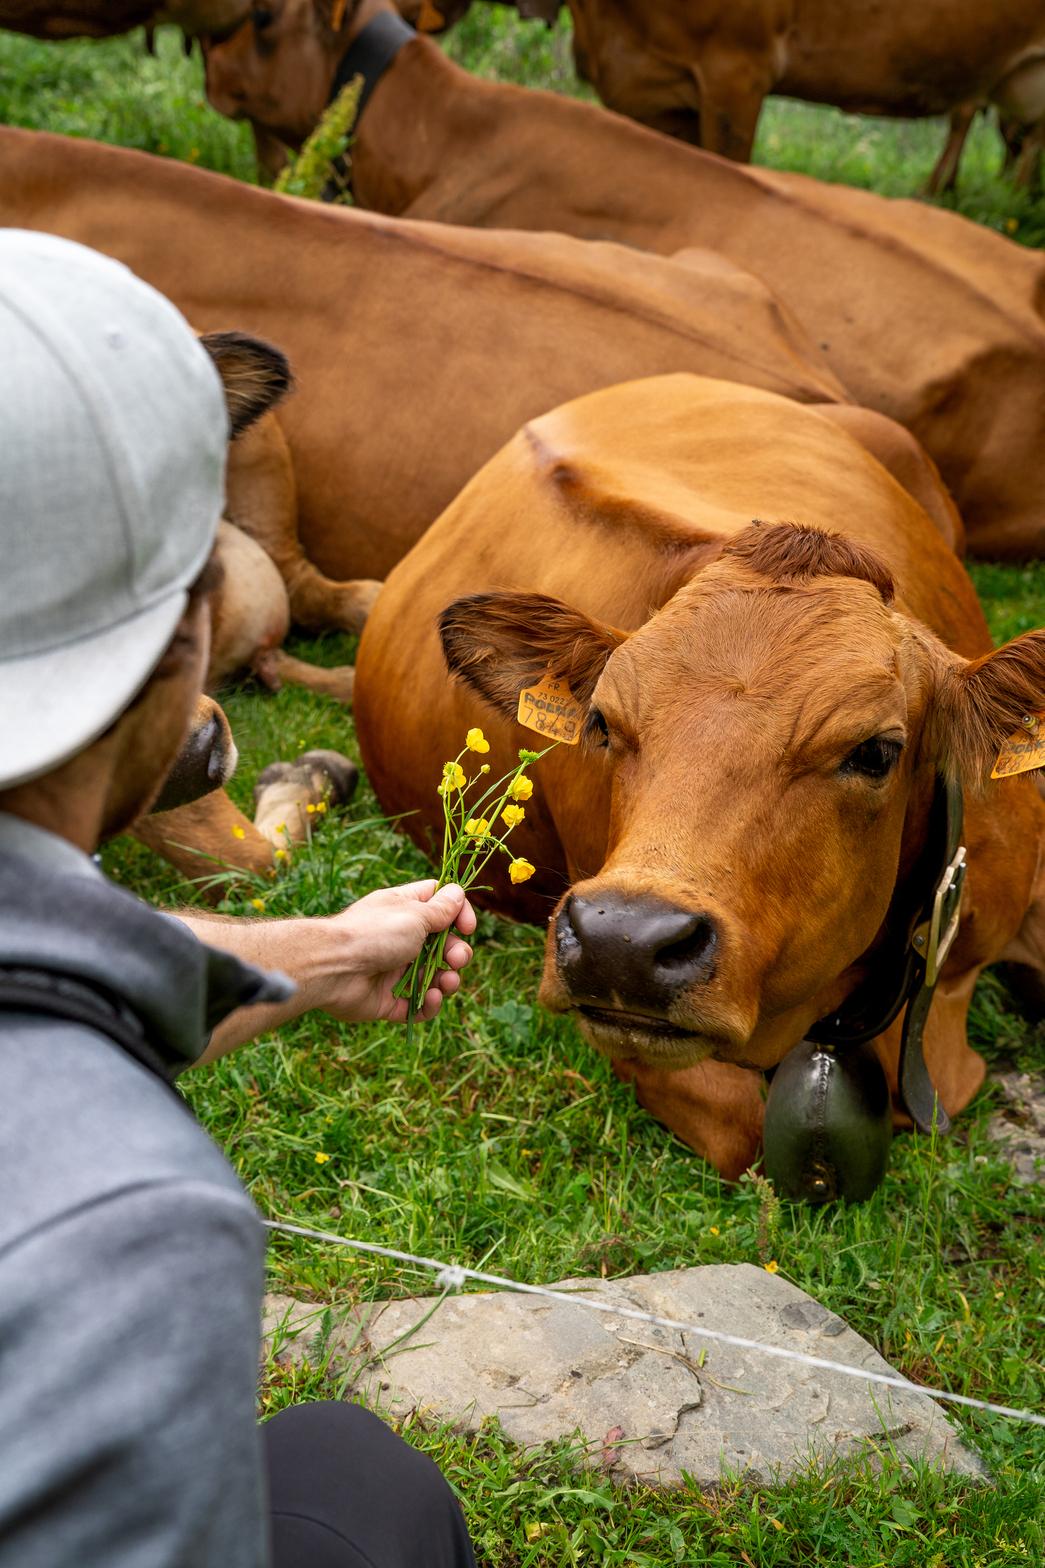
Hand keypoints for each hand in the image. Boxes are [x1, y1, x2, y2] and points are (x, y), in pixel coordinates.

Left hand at [312, 879, 475, 1023]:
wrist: (333, 968)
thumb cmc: (374, 933)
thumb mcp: (414, 915)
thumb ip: (440, 909)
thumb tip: (457, 892)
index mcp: (404, 910)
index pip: (438, 904)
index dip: (458, 913)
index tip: (468, 927)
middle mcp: (400, 938)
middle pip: (441, 946)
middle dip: (457, 953)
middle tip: (458, 959)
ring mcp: (394, 970)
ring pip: (432, 977)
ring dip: (448, 980)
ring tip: (447, 982)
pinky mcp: (388, 1000)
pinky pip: (416, 1005)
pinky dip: (428, 1004)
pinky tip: (431, 998)